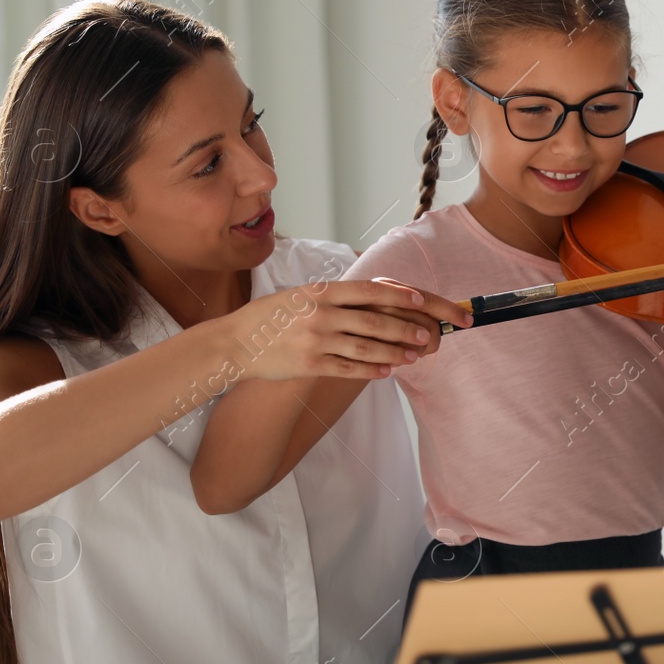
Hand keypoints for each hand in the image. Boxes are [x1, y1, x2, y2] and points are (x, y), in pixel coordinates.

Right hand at [224, 278, 471, 381]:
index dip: (399, 296)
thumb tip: (376, 292)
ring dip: (395, 353)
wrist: (235, 343)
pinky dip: (372, 371)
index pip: (368, 290)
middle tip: (428, 336)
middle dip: (406, 329)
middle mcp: (320, 313)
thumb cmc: (272, 316)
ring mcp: (315, 340)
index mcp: (320, 291)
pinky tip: (388, 372)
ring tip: (414, 356)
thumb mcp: (301, 294)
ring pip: (366, 348)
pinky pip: (349, 369)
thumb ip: (334, 294)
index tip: (421, 301)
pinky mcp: (310, 365)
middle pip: (374, 321)